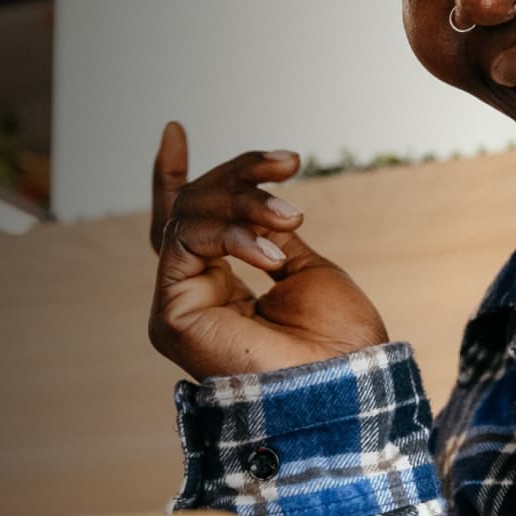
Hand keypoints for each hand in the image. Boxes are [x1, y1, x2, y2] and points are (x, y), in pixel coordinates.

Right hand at [148, 122, 389, 379]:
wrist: (345, 386)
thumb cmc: (336, 340)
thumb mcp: (303, 269)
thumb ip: (265, 236)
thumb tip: (253, 205)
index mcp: (220, 292)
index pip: (187, 225)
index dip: (175, 175)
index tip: (173, 129)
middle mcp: (192, 297)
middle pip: (190, 210)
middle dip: (239, 176)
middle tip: (288, 162)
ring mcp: (177, 307)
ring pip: (188, 217)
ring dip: (245, 202)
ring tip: (293, 217)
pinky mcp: (170, 316)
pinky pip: (186, 240)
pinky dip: (233, 233)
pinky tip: (271, 254)